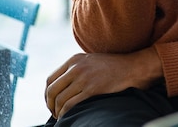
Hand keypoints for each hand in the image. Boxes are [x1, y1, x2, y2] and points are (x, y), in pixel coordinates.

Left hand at [45, 47, 162, 118]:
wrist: (130, 67)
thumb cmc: (111, 67)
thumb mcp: (90, 61)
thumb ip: (76, 68)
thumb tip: (62, 84)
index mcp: (73, 60)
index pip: (50, 79)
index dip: (47, 95)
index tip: (51, 104)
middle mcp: (76, 67)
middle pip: (52, 90)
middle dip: (49, 105)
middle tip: (54, 113)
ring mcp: (83, 77)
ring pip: (59, 99)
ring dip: (57, 111)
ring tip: (61, 117)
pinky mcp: (92, 88)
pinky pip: (70, 104)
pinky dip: (65, 113)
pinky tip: (67, 117)